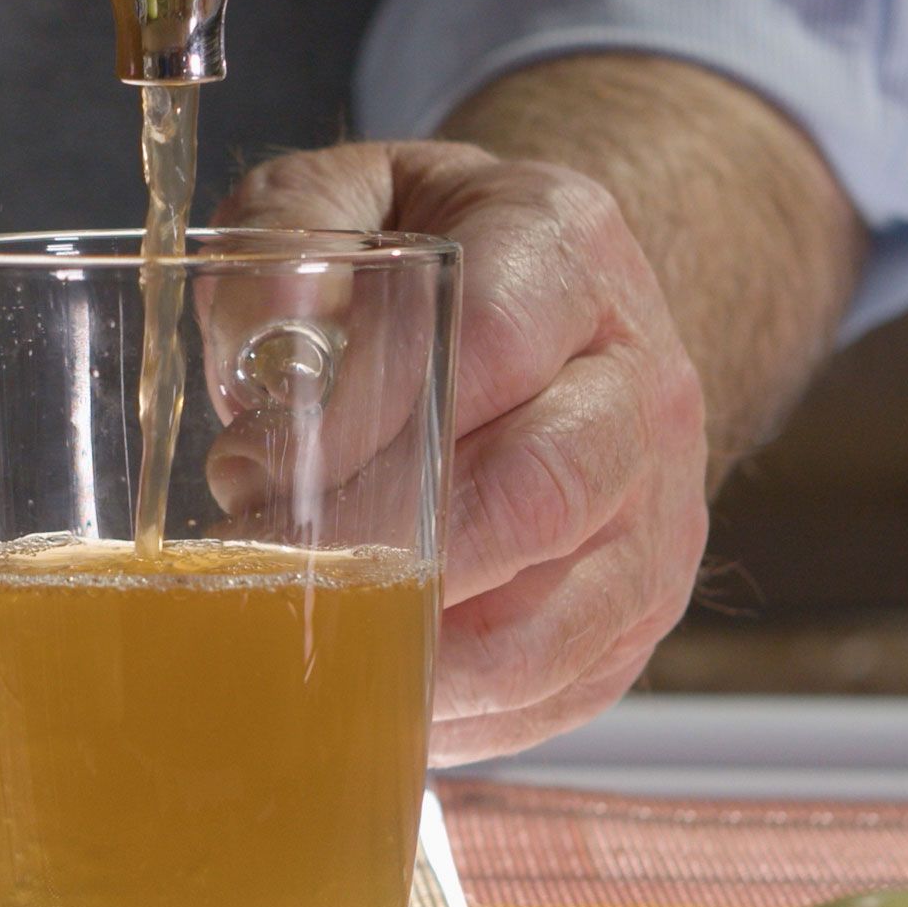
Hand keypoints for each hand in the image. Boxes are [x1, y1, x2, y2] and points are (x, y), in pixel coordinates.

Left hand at [208, 141, 709, 765]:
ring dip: (411, 652)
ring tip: (303, 643)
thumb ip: (292, 227)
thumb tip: (268, 332)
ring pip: (555, 618)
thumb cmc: (420, 254)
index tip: (250, 465)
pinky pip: (559, 686)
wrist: (548, 306)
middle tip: (264, 569)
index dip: (365, 418)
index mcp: (565, 248)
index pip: (486, 342)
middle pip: (536, 492)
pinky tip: (366, 691)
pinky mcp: (640, 604)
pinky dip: (456, 712)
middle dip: (382, 553)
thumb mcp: (344, 194)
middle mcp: (640, 378)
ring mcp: (657, 503)